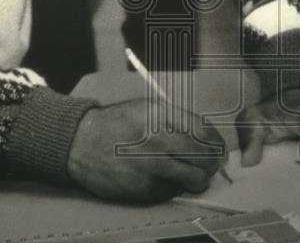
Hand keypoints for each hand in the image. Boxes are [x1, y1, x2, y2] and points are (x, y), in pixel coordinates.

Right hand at [67, 98, 225, 202]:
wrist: (82, 143)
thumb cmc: (118, 123)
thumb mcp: (148, 108)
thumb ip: (178, 120)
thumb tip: (208, 137)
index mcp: (161, 116)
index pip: (204, 132)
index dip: (217, 142)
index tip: (218, 147)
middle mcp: (158, 140)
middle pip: (204, 157)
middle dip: (213, 162)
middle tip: (211, 163)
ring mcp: (151, 167)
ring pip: (195, 179)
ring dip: (200, 178)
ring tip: (196, 174)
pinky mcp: (143, 189)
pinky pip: (174, 190)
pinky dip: (177, 186)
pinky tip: (168, 178)